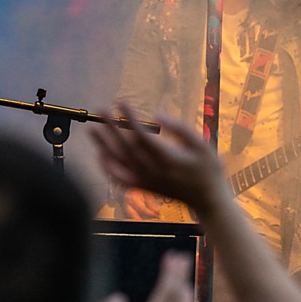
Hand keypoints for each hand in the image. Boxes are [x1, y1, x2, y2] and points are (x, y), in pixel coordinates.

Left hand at [91, 103, 225, 217]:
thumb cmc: (207, 168)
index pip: (143, 136)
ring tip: (93, 130)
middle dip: (112, 128)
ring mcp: (147, 181)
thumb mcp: (201, 144)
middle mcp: (154, 171)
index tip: (121, 101)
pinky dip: (108, 168)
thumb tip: (157, 114)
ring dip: (104, 146)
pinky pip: (120, 179)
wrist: (208, 199)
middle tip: (101, 109)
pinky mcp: (144, 187)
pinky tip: (100, 155)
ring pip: (120, 163)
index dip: (130, 118)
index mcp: (168, 159)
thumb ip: (180, 128)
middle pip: (126, 148)